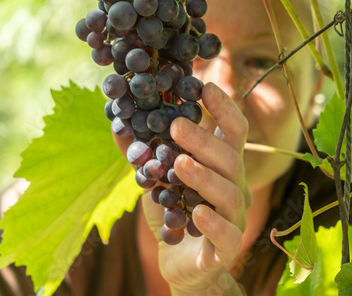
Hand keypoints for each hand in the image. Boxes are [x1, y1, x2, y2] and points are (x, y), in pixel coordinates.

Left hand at [113, 82, 250, 294]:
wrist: (181, 264)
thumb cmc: (174, 216)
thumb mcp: (154, 182)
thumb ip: (144, 155)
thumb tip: (117, 121)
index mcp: (222, 167)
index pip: (233, 132)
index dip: (224, 109)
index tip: (205, 87)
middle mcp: (234, 187)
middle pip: (230, 158)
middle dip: (204, 141)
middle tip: (176, 126)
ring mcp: (234, 217)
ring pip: (229, 193)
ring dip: (204, 176)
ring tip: (178, 164)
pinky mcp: (226, 247)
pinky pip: (227, 233)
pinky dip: (213, 222)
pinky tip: (196, 212)